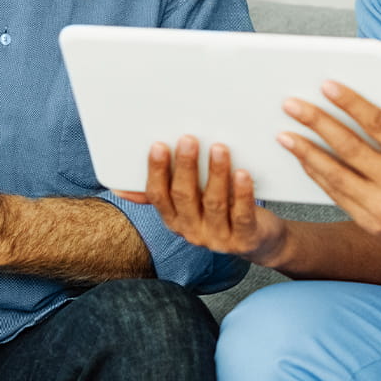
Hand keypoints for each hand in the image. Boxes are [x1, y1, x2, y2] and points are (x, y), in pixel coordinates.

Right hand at [116, 136, 287, 263]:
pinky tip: (242, 173)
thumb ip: (162, 192)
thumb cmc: (222, 211)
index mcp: (174, 219)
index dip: (157, 171)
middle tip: (188, 139)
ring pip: (213, 203)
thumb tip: (119, 187)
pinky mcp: (244, 240)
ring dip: (215, 173)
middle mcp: (192, 231)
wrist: (261, 242)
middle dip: (185, 167)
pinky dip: (242, 194)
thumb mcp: (190, 204)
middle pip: (184, 197)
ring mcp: (218, 238)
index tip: (158, 145)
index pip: (158, 196)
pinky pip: (241, 215)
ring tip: (219, 148)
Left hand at [278, 85, 380, 247]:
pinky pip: (337, 196)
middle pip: (350, 148)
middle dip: (317, 123)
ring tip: (285, 135)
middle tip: (292, 106)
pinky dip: (318, 176)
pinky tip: (304, 160)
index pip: (377, 124)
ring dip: (307, 153)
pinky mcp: (371, 223)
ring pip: (336, 175)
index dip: (350, 103)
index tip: (326, 86)